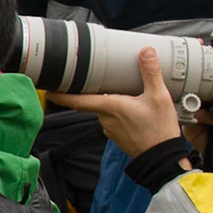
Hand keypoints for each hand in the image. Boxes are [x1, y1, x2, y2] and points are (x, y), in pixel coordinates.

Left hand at [50, 46, 184, 156]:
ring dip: (111, 102)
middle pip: (93, 101)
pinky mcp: (118, 136)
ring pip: (105, 111)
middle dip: (97, 91)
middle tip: (101, 79)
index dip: (61, 95)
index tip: (49, 90)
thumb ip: (150, 73)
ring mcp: (110, 130)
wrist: (163, 160)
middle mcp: (105, 119)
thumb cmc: (159, 131)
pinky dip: (118, 113)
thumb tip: (146, 52)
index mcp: (110, 107)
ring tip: (127, 94)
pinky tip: (133, 110)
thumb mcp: (159, 97)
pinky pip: (113, 120)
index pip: (78, 101)